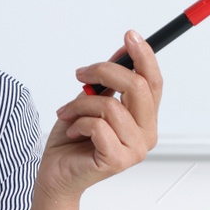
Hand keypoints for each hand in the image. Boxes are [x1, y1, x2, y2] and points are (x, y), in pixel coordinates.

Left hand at [38, 29, 162, 199]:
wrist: (56, 174)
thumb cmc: (73, 138)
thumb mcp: (91, 100)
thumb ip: (110, 80)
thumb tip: (125, 50)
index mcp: (145, 118)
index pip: (154, 82)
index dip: (144, 56)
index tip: (129, 35)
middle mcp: (146, 134)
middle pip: (137, 87)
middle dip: (104, 71)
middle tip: (81, 74)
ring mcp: (135, 149)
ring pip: (110, 105)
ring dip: (81, 104)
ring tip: (69, 113)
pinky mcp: (117, 160)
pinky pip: (98, 125)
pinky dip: (78, 122)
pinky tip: (73, 131)